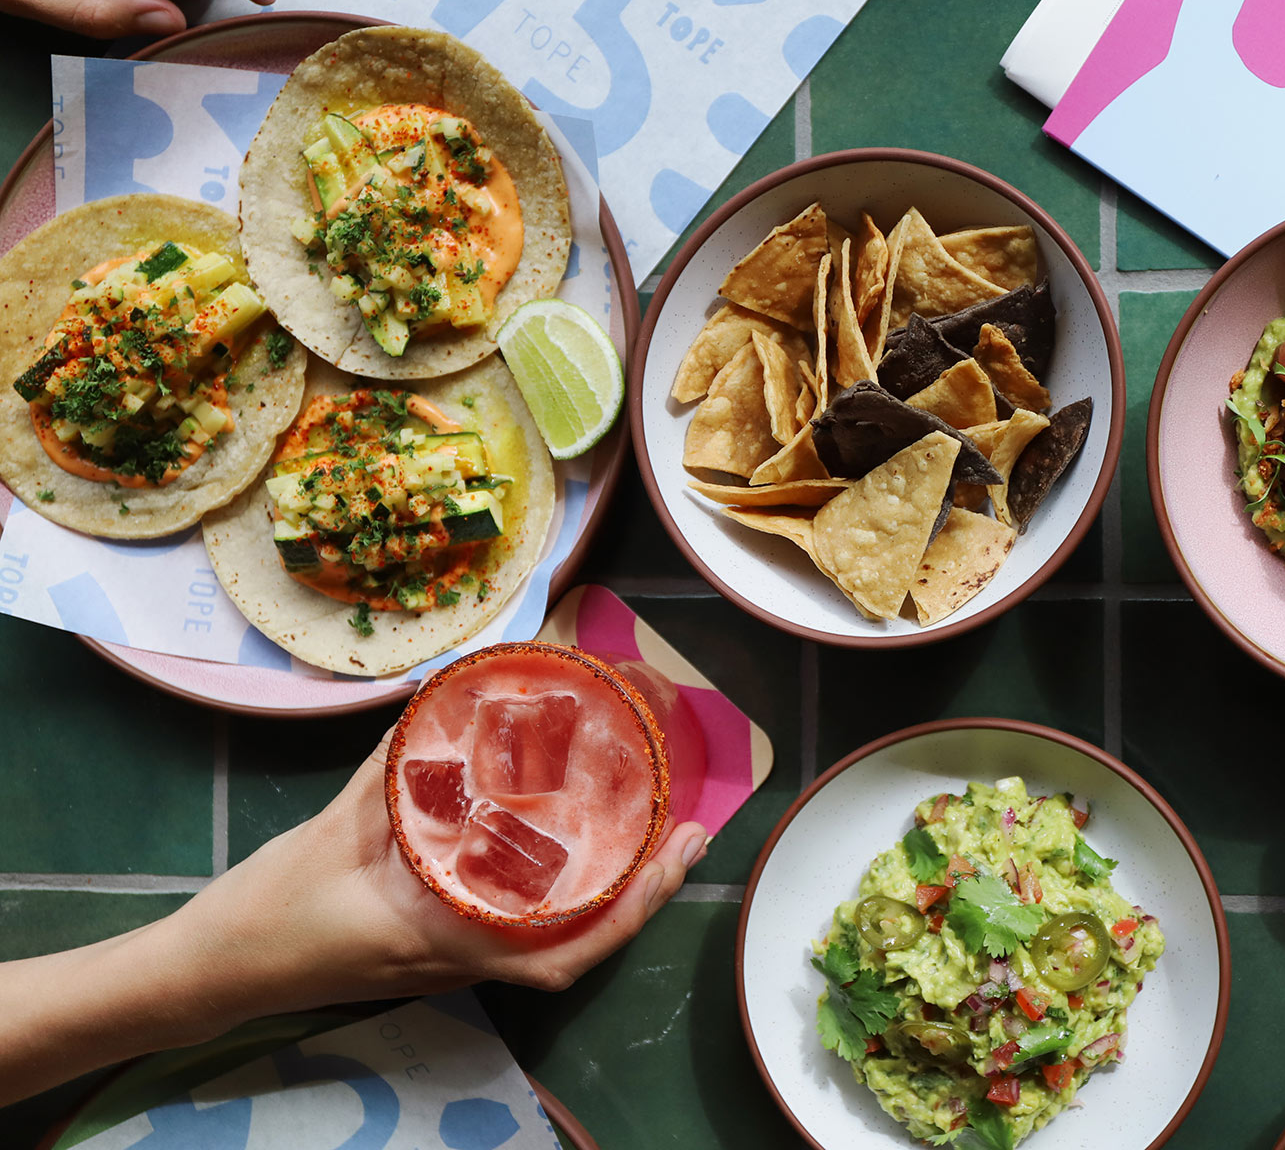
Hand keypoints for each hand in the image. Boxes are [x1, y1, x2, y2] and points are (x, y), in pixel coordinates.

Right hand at [0, 726, 703, 1104]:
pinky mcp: (439, 948)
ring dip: (613, 894)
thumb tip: (448, 694)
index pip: (564, 953)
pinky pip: (519, 927)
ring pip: (557, 940)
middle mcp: (464, 961)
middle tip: (692, 828)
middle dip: (643, 893)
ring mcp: (454, 961)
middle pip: (579, 945)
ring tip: (656, 830)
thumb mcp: (339, 825)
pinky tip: (579, 846)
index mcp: (448, 942)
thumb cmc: (273, 907)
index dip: (633, 906)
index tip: (679, 851)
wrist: (215, 966)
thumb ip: (399, 766)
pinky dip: (561, 894)